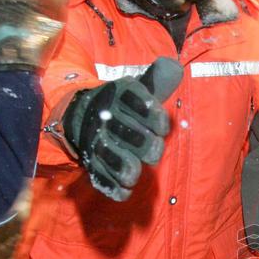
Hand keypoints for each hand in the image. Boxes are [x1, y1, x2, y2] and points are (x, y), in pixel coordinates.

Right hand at [62, 57, 182, 200]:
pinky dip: (109, 185)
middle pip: (120, 129)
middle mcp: (104, 117)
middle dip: (139, 142)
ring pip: (106, 154)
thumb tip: (174, 67)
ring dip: (120, 165)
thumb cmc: (125, 105)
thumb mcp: (140, 90)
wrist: (84, 116)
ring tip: (133, 175)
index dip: (148, 111)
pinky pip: (98, 175)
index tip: (164, 126)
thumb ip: (157, 81)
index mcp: (118, 95)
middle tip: (155, 152)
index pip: (132, 98)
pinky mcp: (92, 162)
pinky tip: (123, 192)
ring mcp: (95, 141)